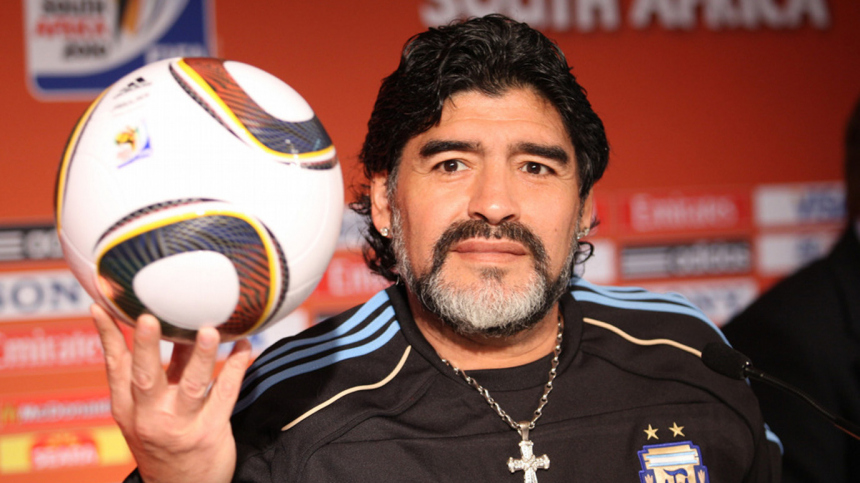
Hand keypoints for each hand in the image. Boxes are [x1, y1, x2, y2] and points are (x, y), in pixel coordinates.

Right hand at [91, 304, 251, 482]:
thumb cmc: (164, 441)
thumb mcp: (147, 412)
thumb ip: (159, 373)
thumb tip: (173, 325)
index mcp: (127, 409)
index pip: (115, 367)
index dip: (108, 336)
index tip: (102, 307)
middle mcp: (150, 417)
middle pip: (146, 377)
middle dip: (147, 347)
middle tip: (149, 317)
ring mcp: (181, 425)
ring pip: (192, 385)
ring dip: (201, 355)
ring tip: (210, 330)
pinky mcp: (210, 431)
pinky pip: (226, 393)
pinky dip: (236, 367)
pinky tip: (244, 346)